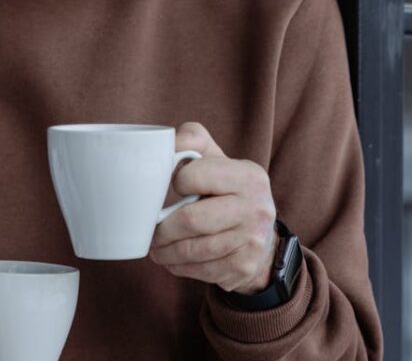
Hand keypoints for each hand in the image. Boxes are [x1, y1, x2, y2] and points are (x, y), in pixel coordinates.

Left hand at [150, 122, 277, 293]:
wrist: (260, 234)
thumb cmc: (226, 190)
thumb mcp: (216, 158)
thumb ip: (192, 140)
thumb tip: (163, 143)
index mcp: (249, 175)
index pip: (194, 176)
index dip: (176, 182)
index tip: (172, 187)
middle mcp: (257, 208)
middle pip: (191, 220)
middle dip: (162, 229)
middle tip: (151, 231)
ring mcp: (253, 241)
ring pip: (193, 250)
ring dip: (165, 252)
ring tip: (156, 247)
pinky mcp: (244, 267)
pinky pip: (201, 271)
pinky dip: (180, 268)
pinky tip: (173, 261)